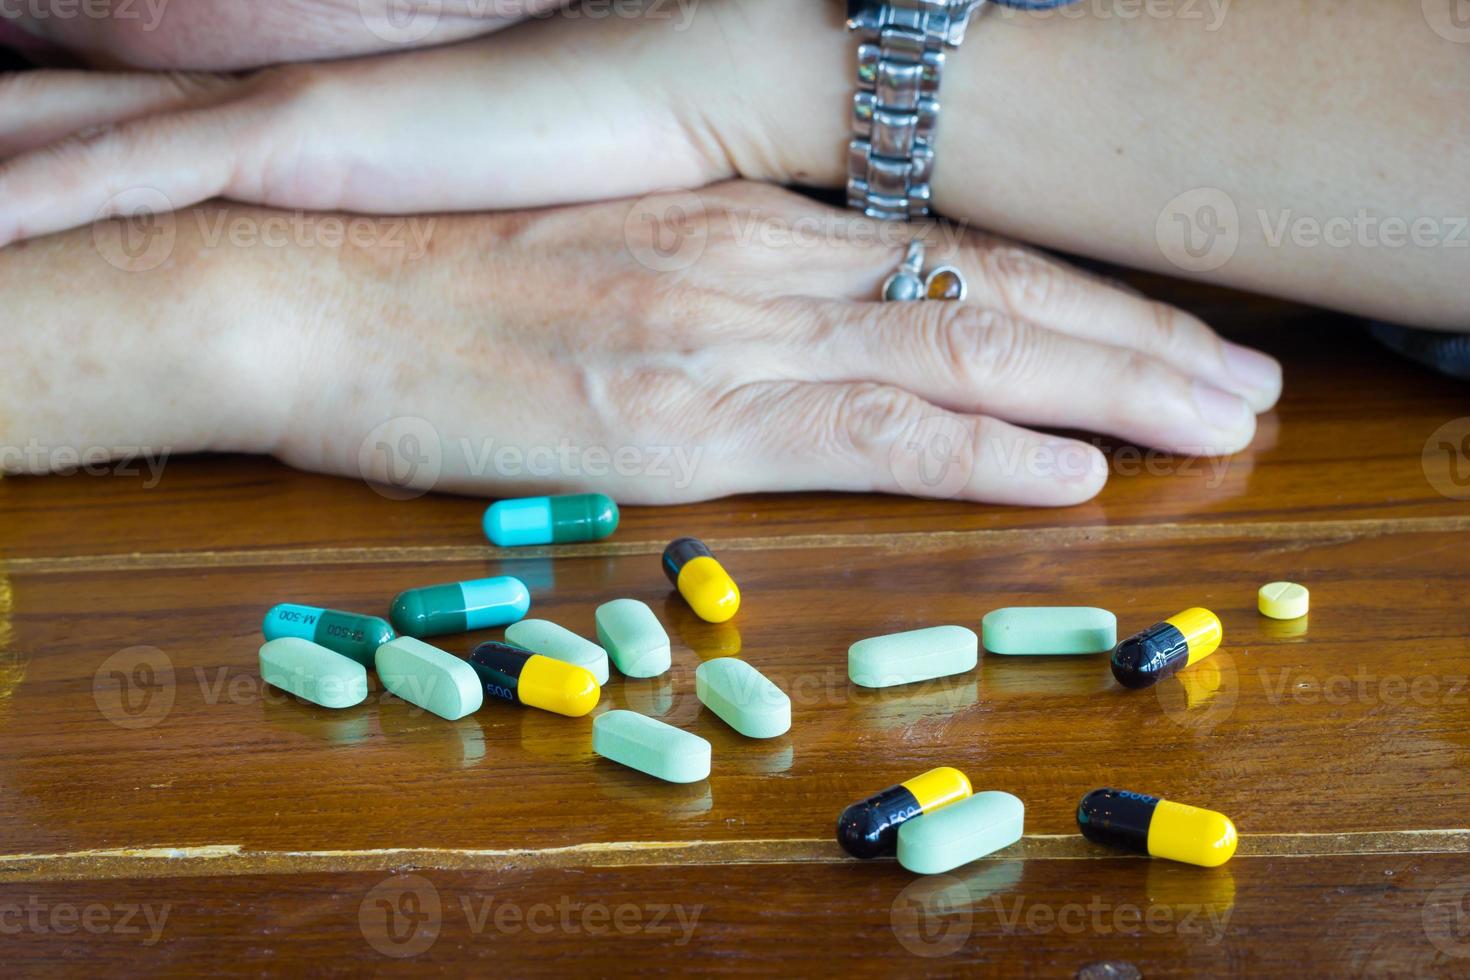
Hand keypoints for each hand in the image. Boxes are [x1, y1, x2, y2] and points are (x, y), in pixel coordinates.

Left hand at [0, 0, 792, 247]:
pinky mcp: (290, 135)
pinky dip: (37, 194)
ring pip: (74, 132)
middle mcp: (263, 101)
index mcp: (299, 118)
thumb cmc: (586, 148)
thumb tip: (393, 283)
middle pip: (78, 109)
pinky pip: (128, 169)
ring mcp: (268, 110)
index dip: (51, 134)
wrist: (648, 81)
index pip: (142, 129)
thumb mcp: (471, 216)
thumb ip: (407, 233)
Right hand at [260, 182, 1277, 503]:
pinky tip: (1071, 472)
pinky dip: (978, 454)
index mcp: (741, 220)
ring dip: (1105, 390)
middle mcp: (756, 259)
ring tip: (1216, 423)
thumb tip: (799, 324)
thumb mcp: (605, 252)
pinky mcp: (678, 416)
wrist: (300, 287)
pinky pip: (862, 430)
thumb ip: (716, 283)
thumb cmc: (434, 276)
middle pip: (990, 290)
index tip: (1163, 323)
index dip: (1073, 290)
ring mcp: (724, 331)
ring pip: (960, 354)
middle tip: (1242, 376)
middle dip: (1134, 334)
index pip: (947, 248)